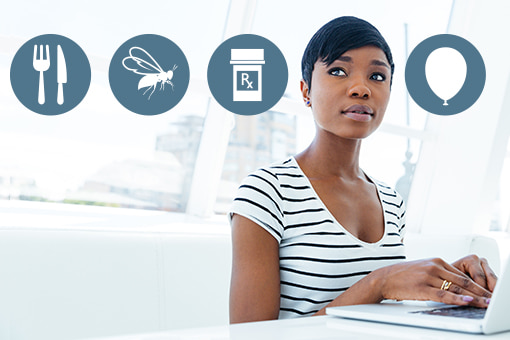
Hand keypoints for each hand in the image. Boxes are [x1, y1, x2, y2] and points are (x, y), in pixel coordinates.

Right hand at [376, 258, 491, 307]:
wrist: (384, 278)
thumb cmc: (403, 276)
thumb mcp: (423, 269)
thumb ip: (439, 274)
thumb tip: (456, 285)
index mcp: (437, 261)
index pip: (462, 274)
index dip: (478, 285)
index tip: (487, 293)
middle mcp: (434, 266)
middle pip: (463, 281)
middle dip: (480, 292)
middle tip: (492, 299)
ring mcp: (428, 276)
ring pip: (456, 288)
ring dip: (474, 297)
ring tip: (485, 304)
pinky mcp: (422, 287)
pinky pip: (443, 294)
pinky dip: (457, 299)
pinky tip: (467, 302)